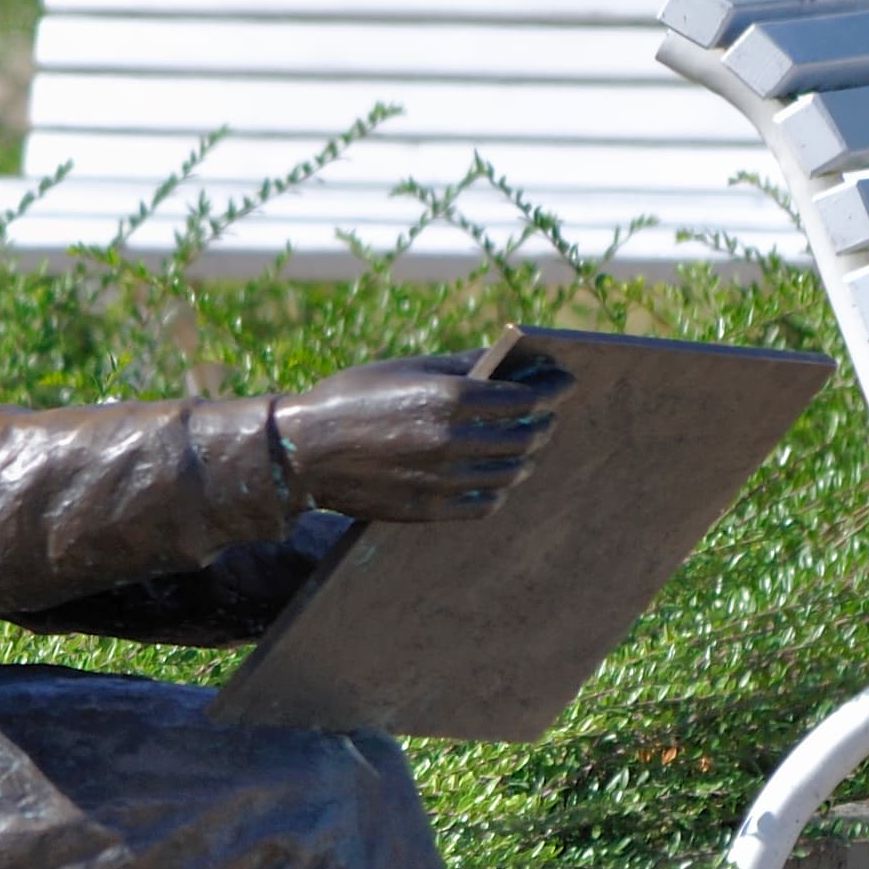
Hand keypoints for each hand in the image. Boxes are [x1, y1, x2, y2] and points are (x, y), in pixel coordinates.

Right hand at [269, 353, 571, 522]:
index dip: (554, 390)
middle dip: (544, 422)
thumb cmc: (353, 397)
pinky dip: (500, 487)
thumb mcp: (407, 367)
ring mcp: (443, 479)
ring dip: (526, 456)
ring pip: (511, 472)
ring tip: (524, 445)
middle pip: (525, 436)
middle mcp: (452, 441)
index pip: (526, 399)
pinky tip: (497, 475)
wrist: (304, 452)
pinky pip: (485, 503)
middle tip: (547, 415)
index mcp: (449, 397)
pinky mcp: (430, 508)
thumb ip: (462, 364)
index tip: (565, 383)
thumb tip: (509, 360)